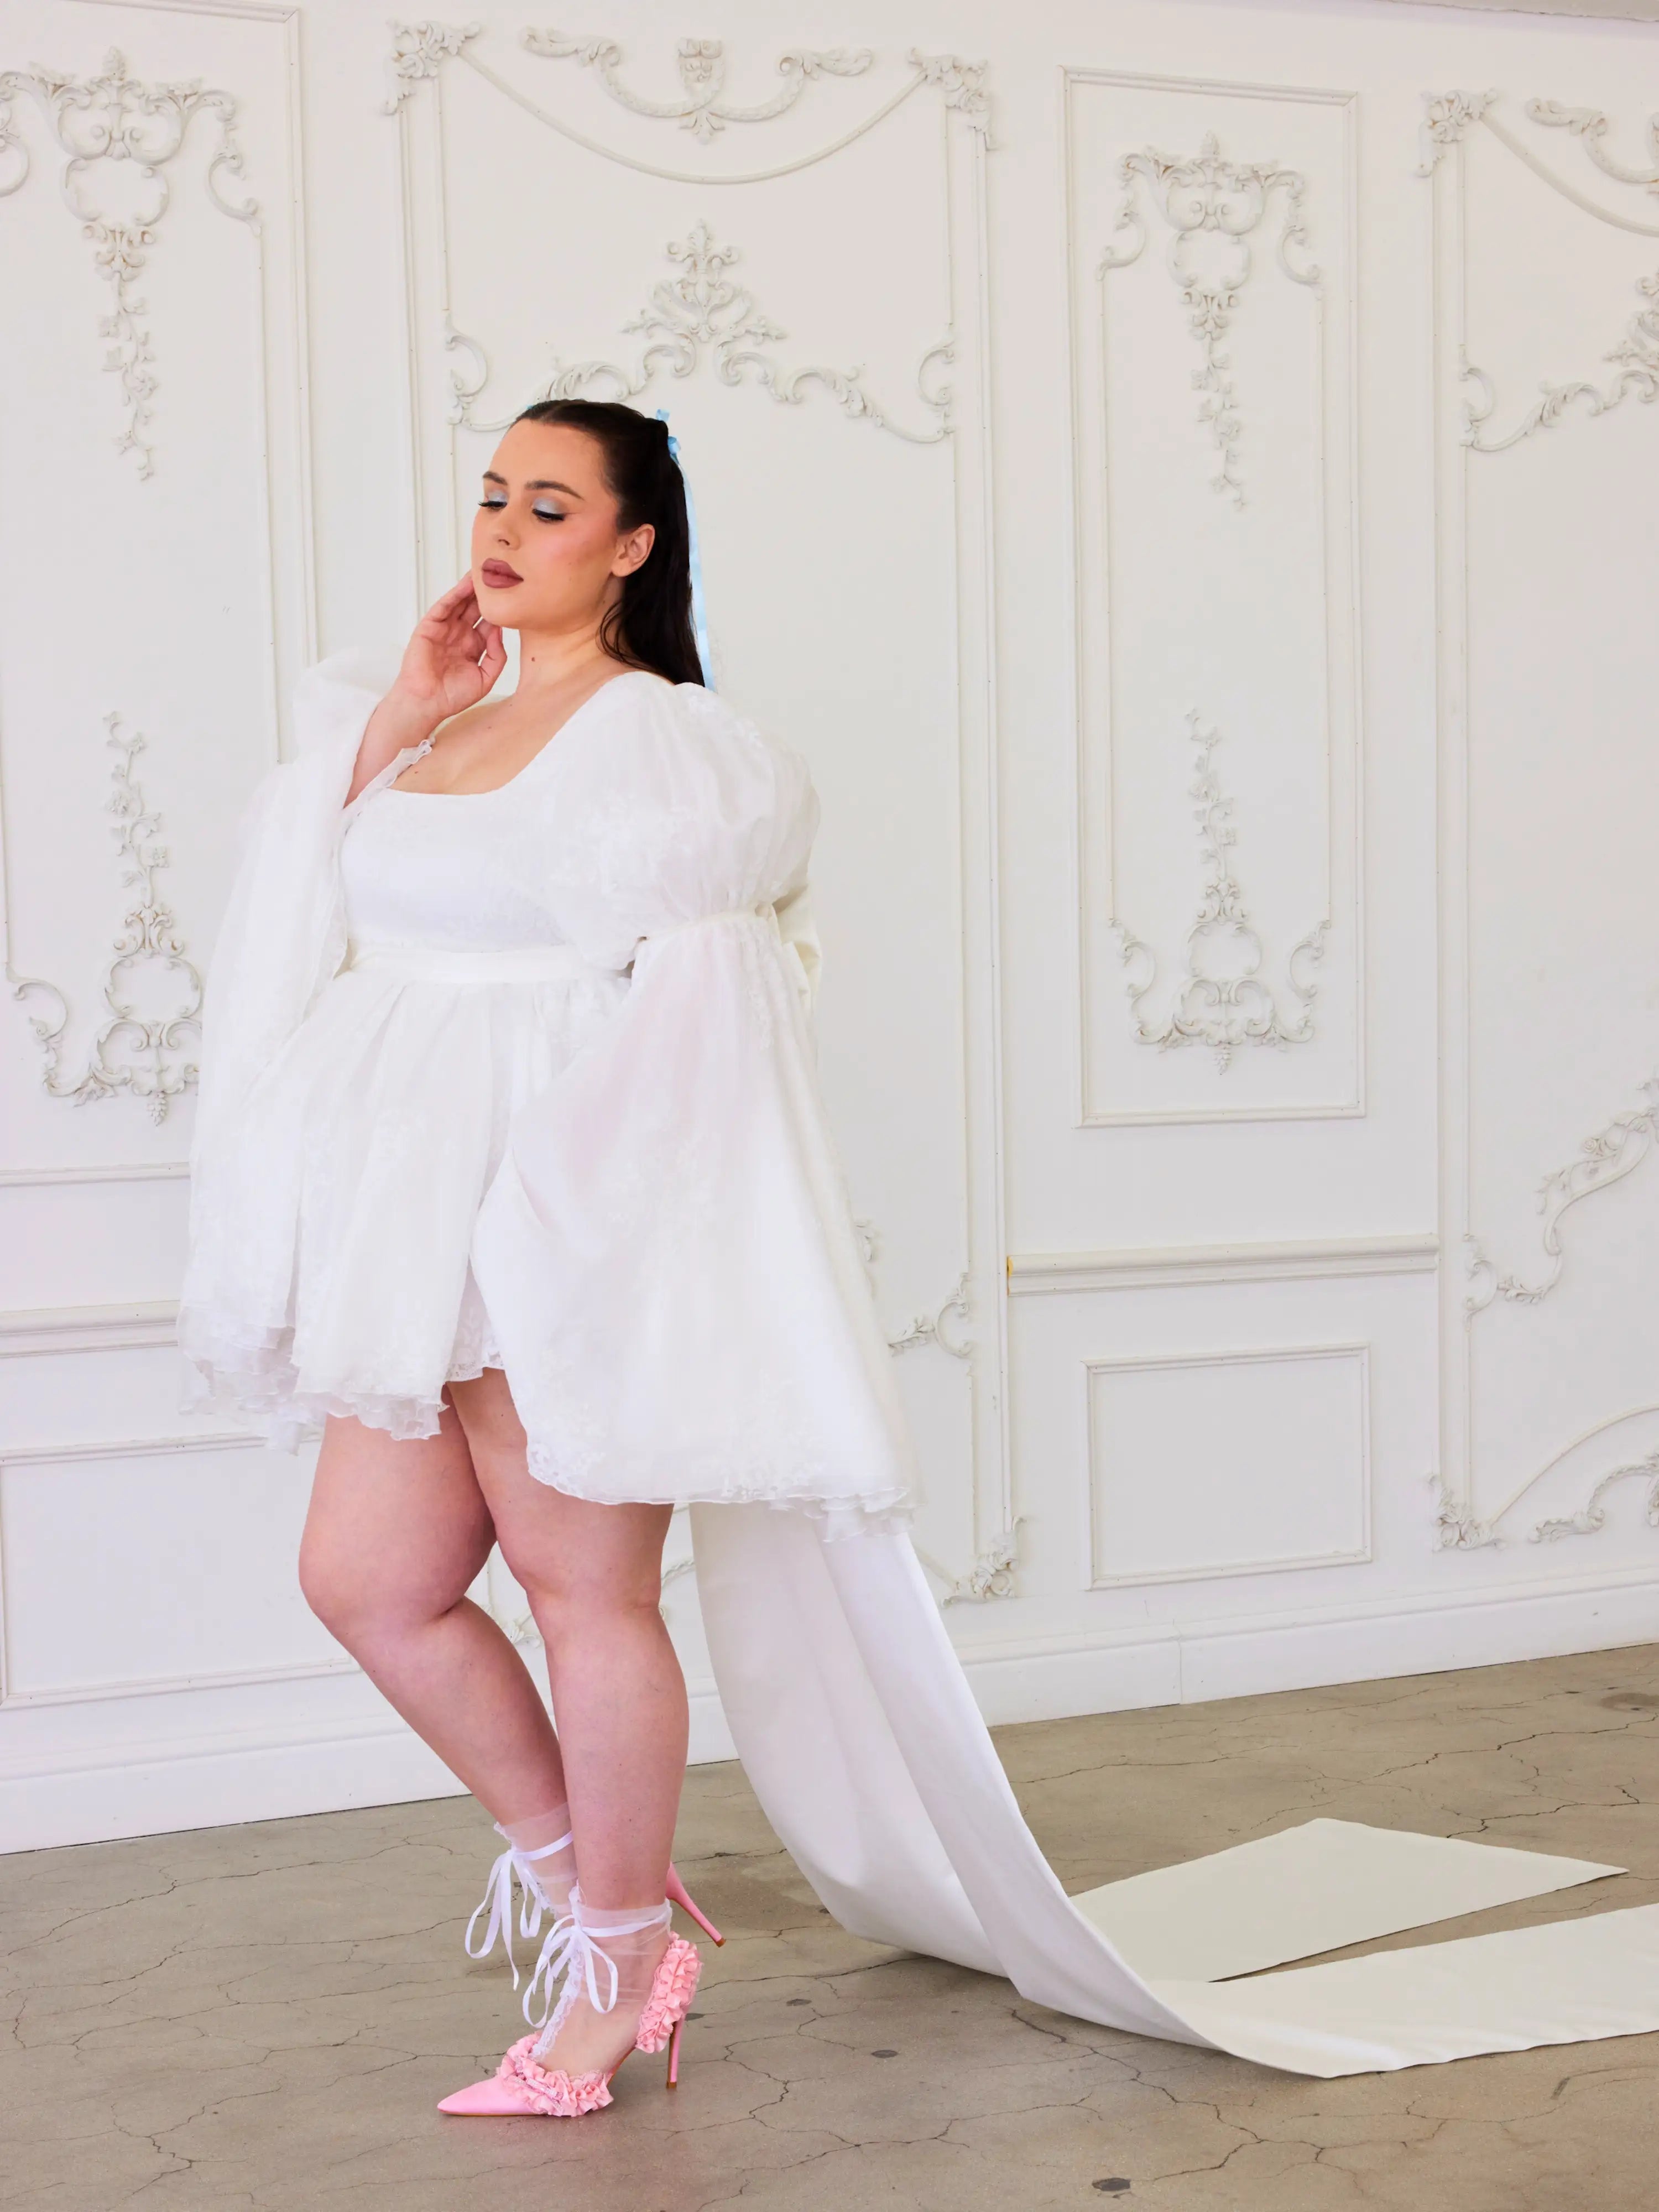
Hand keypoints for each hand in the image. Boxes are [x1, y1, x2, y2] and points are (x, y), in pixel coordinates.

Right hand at [382, 579, 507, 737]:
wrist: (428, 703)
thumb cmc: (453, 696)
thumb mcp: (485, 677)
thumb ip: (497, 656)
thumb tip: (500, 631)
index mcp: (474, 646)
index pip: (489, 622)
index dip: (501, 610)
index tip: (516, 597)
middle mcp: (460, 634)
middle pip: (476, 608)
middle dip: (487, 594)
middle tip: (501, 576)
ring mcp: (445, 629)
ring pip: (460, 603)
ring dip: (471, 588)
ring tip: (484, 572)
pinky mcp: (430, 627)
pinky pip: (444, 607)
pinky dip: (454, 595)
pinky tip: (465, 585)